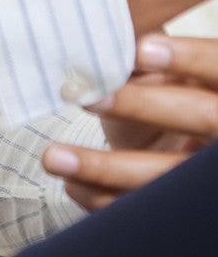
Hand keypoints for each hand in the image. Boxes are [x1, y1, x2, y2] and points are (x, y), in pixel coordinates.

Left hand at [41, 33, 217, 209]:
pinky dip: (103, 198)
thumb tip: (111, 50)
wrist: (183, 145)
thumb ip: (153, 62)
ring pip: (168, 176)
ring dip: (104, 168)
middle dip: (141, 106)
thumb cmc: (174, 92)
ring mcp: (205, 178)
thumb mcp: (173, 72)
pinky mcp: (180, 206)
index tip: (142, 49)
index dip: (190, 58)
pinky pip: (146, 208)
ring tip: (54, 156)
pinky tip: (70, 184)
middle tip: (88, 97)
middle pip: (202, 118)